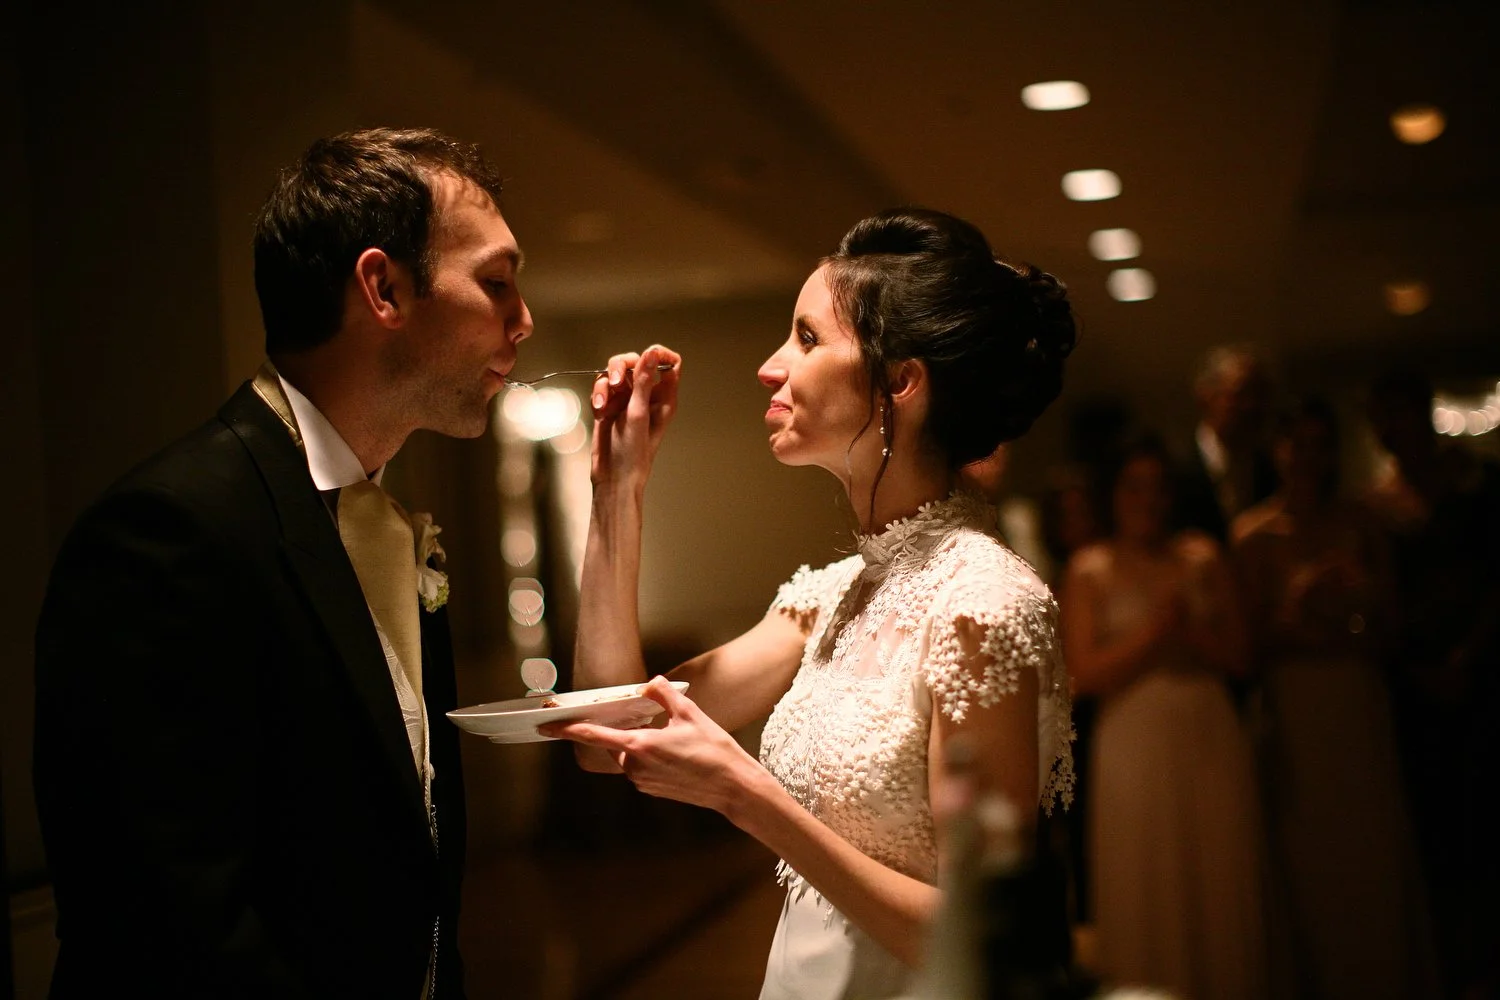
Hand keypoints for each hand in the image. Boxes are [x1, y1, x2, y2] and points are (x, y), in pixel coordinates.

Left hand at [541, 675, 759, 814]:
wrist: (732, 786)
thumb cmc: (713, 750)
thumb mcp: (689, 713)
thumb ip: (663, 694)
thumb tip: (648, 684)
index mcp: (639, 745)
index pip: (594, 734)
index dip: (568, 729)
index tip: (547, 726)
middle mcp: (635, 766)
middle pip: (618, 742)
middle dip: (630, 730)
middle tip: (658, 724)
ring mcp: (643, 781)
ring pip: (631, 755)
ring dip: (644, 744)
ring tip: (678, 741)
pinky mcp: (652, 790)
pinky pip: (642, 768)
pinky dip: (652, 757)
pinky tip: (678, 754)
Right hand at [590, 344, 681, 491]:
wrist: (612, 477)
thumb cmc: (633, 453)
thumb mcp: (638, 415)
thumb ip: (643, 382)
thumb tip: (652, 352)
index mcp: (664, 397)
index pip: (669, 362)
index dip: (658, 354)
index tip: (645, 356)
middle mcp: (647, 395)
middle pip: (636, 361)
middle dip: (622, 367)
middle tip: (616, 382)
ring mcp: (627, 400)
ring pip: (615, 373)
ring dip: (606, 384)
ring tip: (601, 404)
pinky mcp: (609, 405)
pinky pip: (602, 387)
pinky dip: (598, 395)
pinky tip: (598, 411)